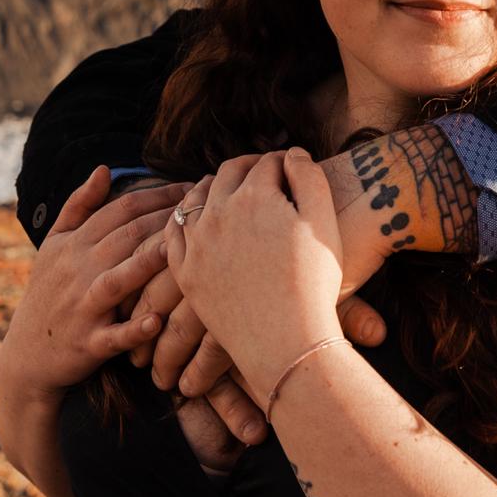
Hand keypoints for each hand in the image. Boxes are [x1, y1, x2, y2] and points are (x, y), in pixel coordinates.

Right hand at [1, 167, 187, 395]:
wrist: (26, 354)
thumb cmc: (49, 292)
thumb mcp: (54, 245)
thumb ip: (79, 205)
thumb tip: (104, 168)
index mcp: (74, 244)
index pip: (120, 210)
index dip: (157, 194)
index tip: (191, 188)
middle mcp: (77, 271)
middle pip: (124, 238)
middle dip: (163, 220)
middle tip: (201, 209)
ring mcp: (83, 308)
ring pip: (116, 281)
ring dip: (145, 265)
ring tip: (175, 250)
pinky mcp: (88, 344)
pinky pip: (113, 336)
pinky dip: (133, 330)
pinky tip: (156, 322)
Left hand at [168, 149, 343, 395]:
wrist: (287, 342)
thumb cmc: (313, 283)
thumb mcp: (323, 222)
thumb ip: (309, 176)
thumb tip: (292, 153)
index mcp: (255, 196)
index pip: (268, 162)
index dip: (284, 161)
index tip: (293, 166)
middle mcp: (218, 213)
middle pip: (229, 172)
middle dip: (249, 166)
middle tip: (264, 172)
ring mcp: (197, 243)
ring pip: (195, 198)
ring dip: (213, 186)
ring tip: (229, 189)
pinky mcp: (186, 272)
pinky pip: (173, 233)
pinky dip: (183, 218)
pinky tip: (196, 220)